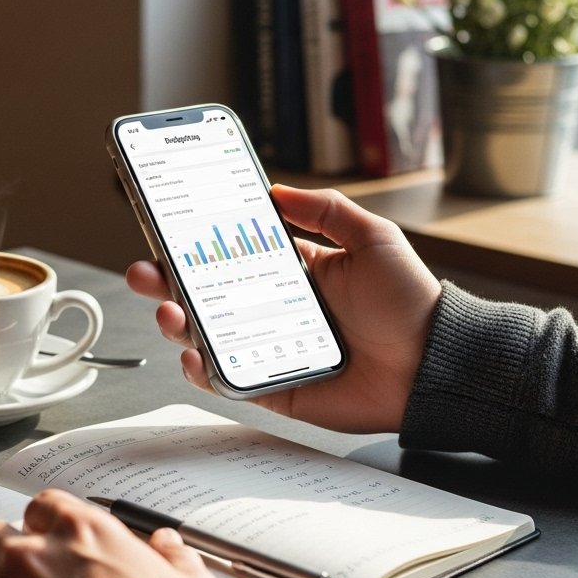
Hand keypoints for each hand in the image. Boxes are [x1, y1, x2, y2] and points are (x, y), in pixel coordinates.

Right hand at [125, 184, 441, 432]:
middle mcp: (272, 310)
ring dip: (175, 322)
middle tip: (145, 270)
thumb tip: (275, 189)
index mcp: (292, 273)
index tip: (165, 229)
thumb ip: (325, 210)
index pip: (229, 254)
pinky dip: (200, 370)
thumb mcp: (373, 239)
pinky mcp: (271, 388)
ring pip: (204, 336)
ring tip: (169, 311)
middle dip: (165, 282)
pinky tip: (192, 354)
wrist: (432, 366)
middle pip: (203, 295)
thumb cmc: (410, 304)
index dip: (194, 244)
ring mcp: (266, 349)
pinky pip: (223, 379)